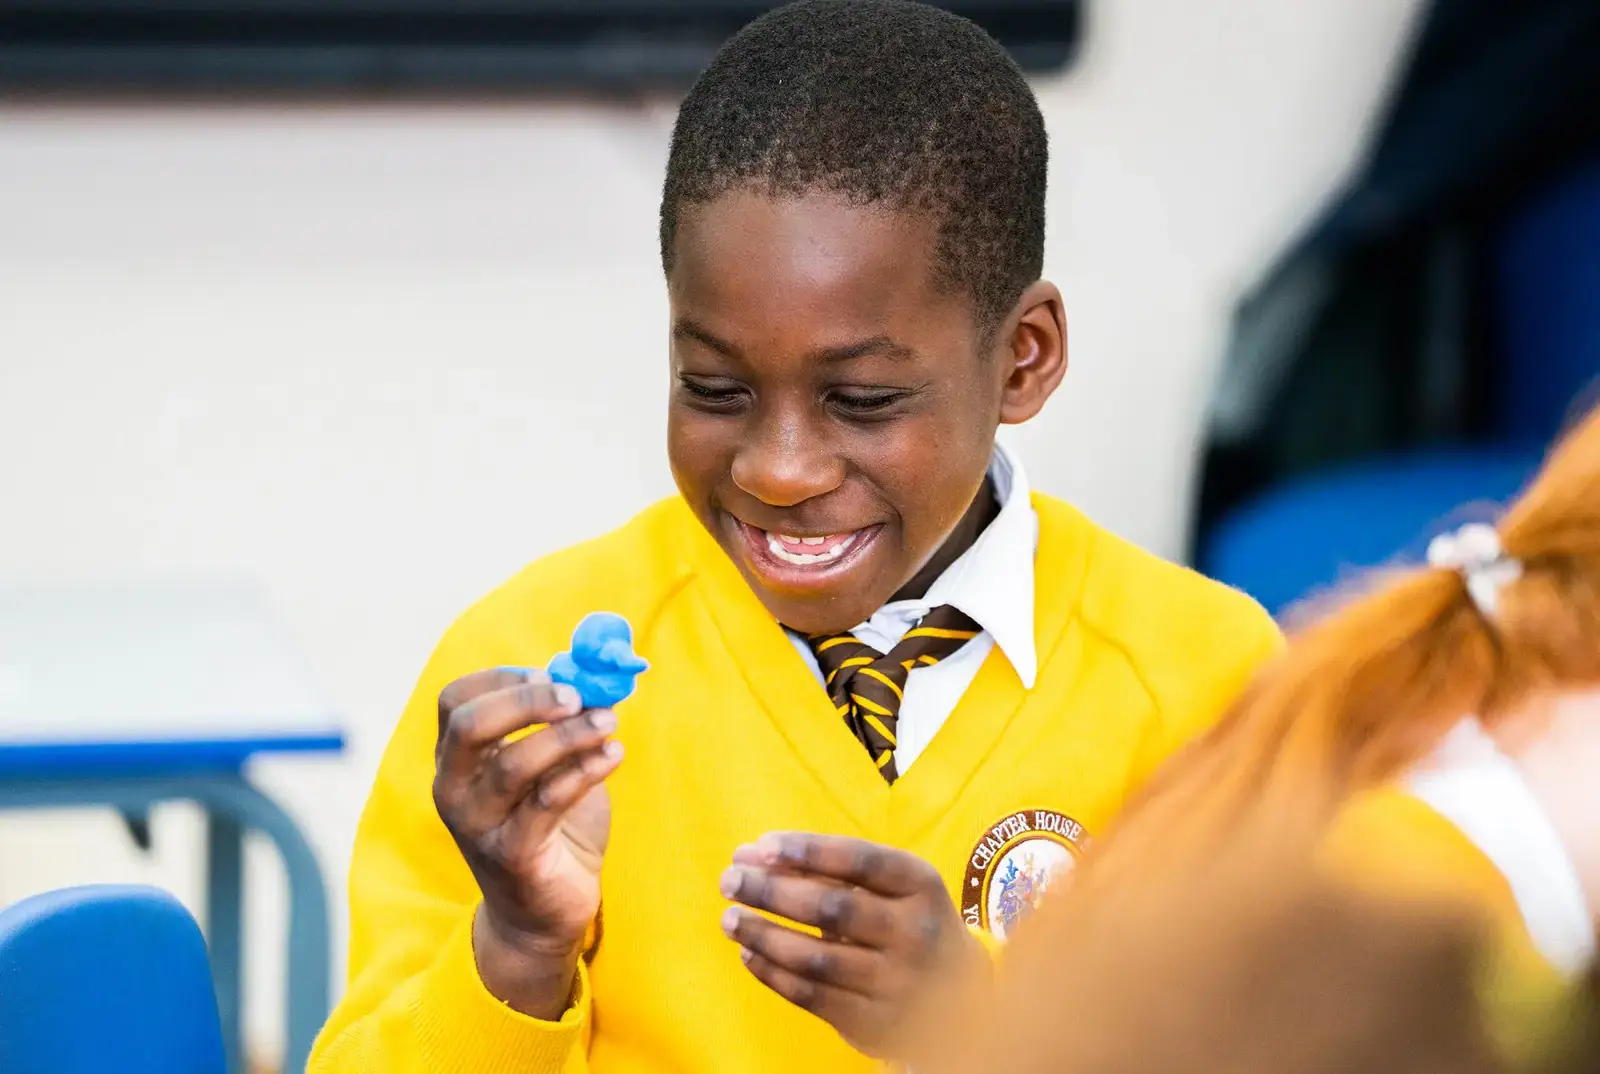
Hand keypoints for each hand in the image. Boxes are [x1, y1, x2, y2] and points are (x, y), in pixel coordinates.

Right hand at [433, 667, 622, 1017]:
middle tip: (577, 696)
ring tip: (609, 724)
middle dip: (528, 701)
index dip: (504, 678)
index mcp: (456, 761)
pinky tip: (612, 755)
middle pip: (471, 725)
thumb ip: (561, 722)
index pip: (456, 700)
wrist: (544, 913)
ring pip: (514, 765)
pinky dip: (584, 771)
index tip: (552, 675)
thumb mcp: (549, 766)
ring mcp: (478, 826)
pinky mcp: (512, 856)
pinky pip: (547, 802)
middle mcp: (454, 790)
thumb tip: (595, 673)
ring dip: (569, 736)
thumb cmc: (548, 828)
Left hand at [719, 833, 986, 1060]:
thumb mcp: (892, 889)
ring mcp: (898, 982)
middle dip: (772, 891)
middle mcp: (915, 932)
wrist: (962, 1000)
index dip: (808, 850)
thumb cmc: (907, 924)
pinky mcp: (876, 1023)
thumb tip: (752, 855)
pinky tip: (750, 954)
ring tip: (730, 919)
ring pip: (815, 958)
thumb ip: (829, 871)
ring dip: (763, 935)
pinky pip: (812, 996)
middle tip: (730, 880)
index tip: (761, 845)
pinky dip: (773, 974)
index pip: (859, 860)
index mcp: (921, 885)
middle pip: (832, 908)